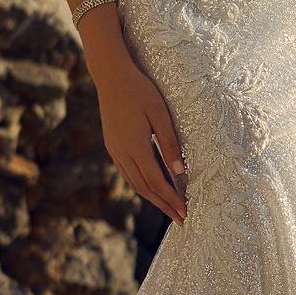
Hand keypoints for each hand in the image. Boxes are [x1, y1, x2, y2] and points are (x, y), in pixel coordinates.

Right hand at [93, 47, 187, 224]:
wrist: (110, 75)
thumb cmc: (139, 90)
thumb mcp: (160, 114)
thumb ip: (169, 144)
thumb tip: (180, 173)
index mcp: (134, 147)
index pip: (156, 182)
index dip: (171, 199)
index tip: (185, 212)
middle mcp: (121, 153)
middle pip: (144, 188)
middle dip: (163, 205)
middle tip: (180, 219)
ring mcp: (114, 150)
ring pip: (134, 182)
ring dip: (152, 198)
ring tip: (168, 207)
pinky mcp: (112, 145)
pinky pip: (127, 172)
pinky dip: (142, 184)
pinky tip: (151, 187)